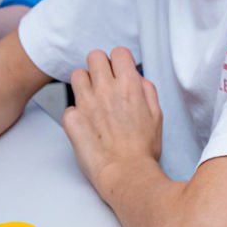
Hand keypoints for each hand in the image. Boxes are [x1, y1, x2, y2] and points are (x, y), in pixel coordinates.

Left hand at [61, 48, 161, 189]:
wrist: (126, 174)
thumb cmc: (143, 150)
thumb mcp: (157, 115)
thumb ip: (147, 91)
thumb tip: (138, 80)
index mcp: (129, 86)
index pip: (118, 53)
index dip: (120, 61)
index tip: (119, 70)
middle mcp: (106, 90)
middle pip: (94, 56)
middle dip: (100, 66)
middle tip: (104, 81)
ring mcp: (86, 103)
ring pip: (77, 75)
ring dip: (85, 84)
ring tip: (92, 100)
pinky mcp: (72, 119)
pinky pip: (69, 106)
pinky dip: (77, 113)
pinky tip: (87, 124)